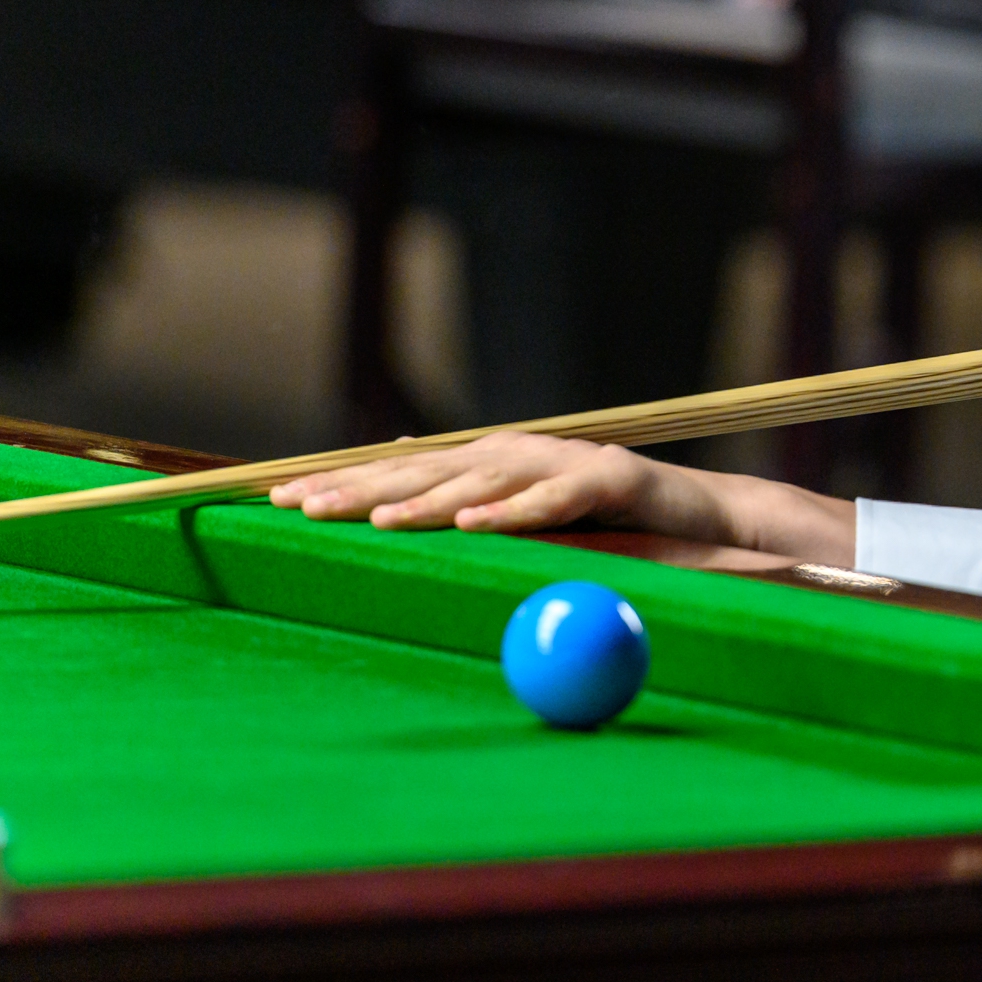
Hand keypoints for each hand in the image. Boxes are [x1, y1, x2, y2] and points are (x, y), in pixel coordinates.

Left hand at [267, 431, 856, 564]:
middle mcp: (516, 454)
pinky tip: (477, 526)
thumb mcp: (524, 523)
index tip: (277, 503)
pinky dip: (515, 512)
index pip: (399, 475)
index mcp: (486, 466)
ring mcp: (563, 463)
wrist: (704, 518)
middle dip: (359, 491)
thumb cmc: (607, 527)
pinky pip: (556, 499)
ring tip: (379, 524)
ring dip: (426, 503)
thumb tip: (394, 504)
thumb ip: (467, 513)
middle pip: (425, 473)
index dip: (340, 485)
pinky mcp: (611, 479)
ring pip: (482, 481)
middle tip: (303, 511)